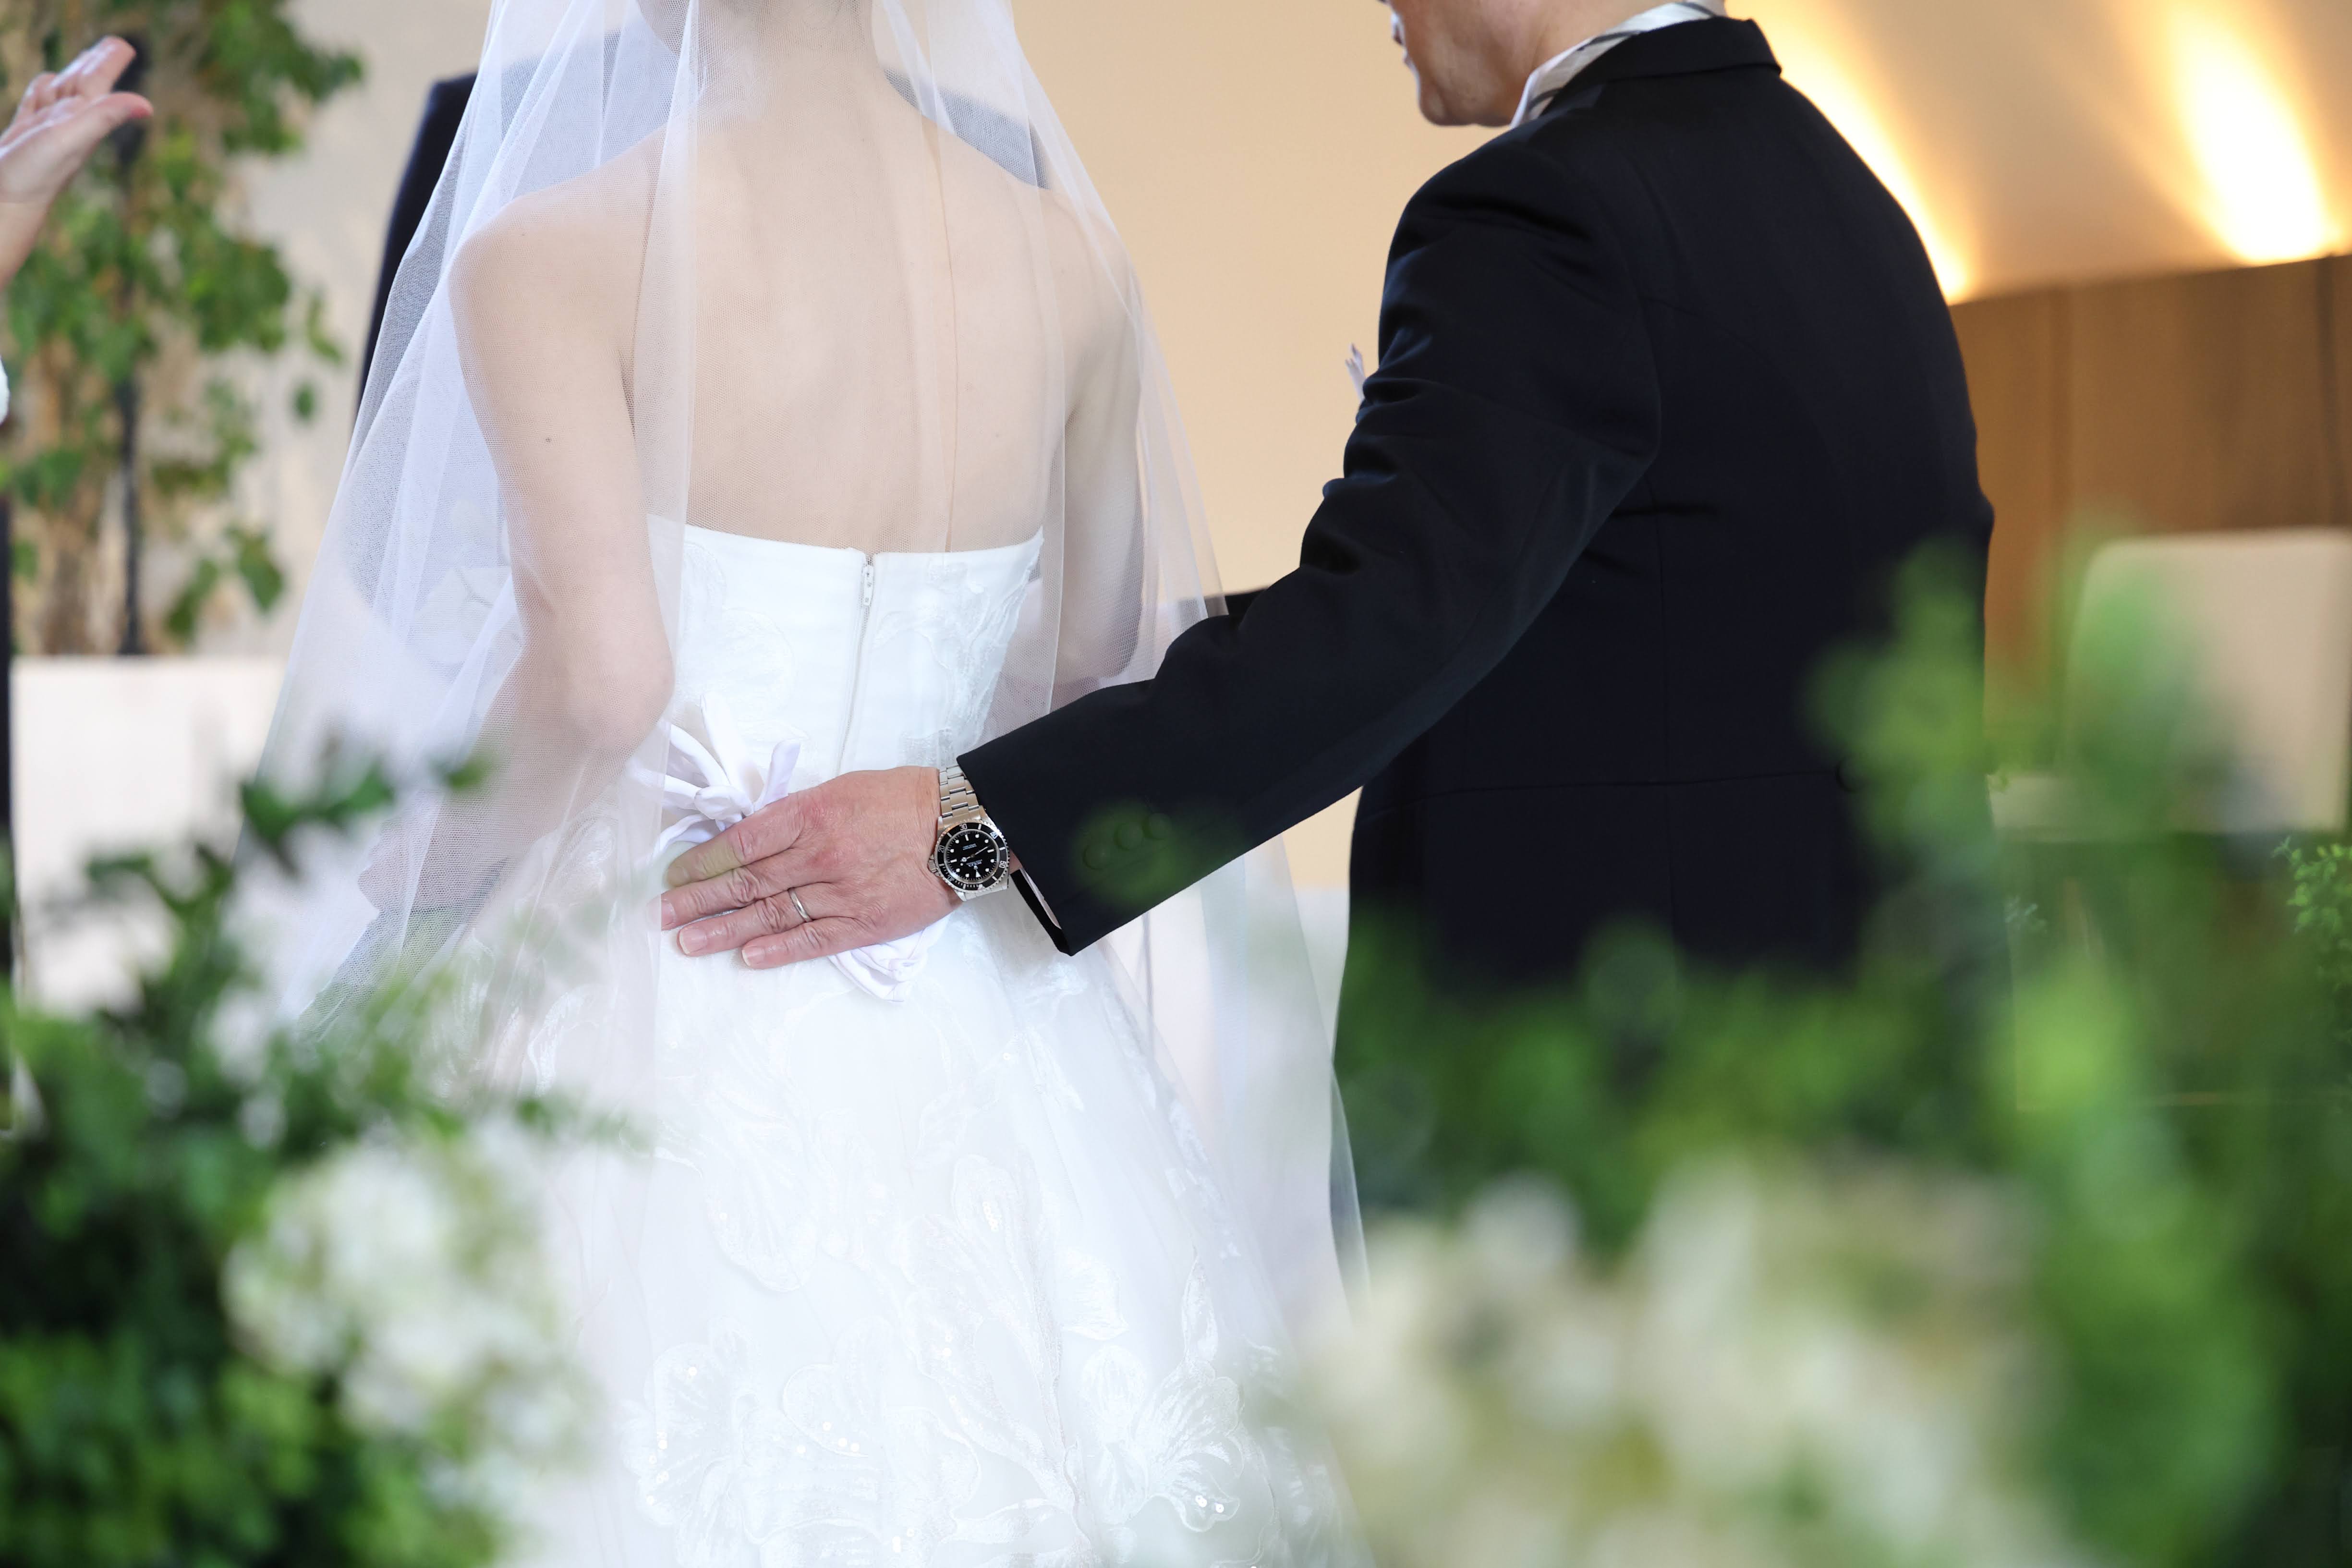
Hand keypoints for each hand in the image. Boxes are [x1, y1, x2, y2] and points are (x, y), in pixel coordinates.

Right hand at [0, 38, 151, 281]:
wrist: (5, 202)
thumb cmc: (35, 173)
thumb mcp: (70, 138)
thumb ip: (104, 117)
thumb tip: (148, 106)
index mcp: (82, 117)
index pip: (98, 80)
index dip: (109, 61)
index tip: (124, 47)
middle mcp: (68, 122)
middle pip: (83, 83)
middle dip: (95, 62)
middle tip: (113, 47)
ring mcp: (47, 128)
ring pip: (60, 92)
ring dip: (71, 75)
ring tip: (86, 61)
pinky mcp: (25, 134)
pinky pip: (35, 105)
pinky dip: (40, 93)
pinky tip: (47, 90)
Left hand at [659, 765, 958, 968]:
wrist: (962, 827)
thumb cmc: (901, 800)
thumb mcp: (841, 789)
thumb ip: (797, 814)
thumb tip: (753, 837)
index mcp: (810, 814)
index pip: (741, 842)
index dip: (703, 861)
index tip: (675, 875)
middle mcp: (818, 855)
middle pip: (745, 882)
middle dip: (698, 900)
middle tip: (660, 915)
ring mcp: (841, 893)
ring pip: (771, 914)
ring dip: (724, 929)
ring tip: (687, 942)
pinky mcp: (865, 923)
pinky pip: (813, 939)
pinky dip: (778, 950)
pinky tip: (748, 957)